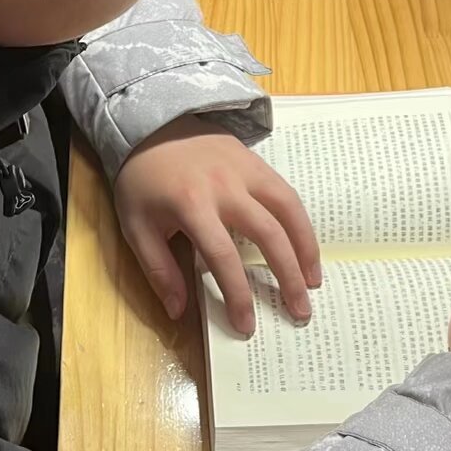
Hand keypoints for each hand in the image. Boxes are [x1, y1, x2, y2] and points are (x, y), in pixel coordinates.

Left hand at [113, 116, 320, 334]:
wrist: (151, 125)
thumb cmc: (141, 180)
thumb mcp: (136, 227)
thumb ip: (159, 270)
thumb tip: (179, 312)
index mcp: (191, 206)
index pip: (222, 257)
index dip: (238, 294)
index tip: (247, 325)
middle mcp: (226, 188)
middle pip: (267, 235)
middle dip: (286, 277)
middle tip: (299, 313)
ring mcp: (245, 171)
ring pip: (288, 211)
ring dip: (306, 249)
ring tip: (314, 283)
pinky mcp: (256, 161)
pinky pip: (286, 193)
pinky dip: (301, 222)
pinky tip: (305, 247)